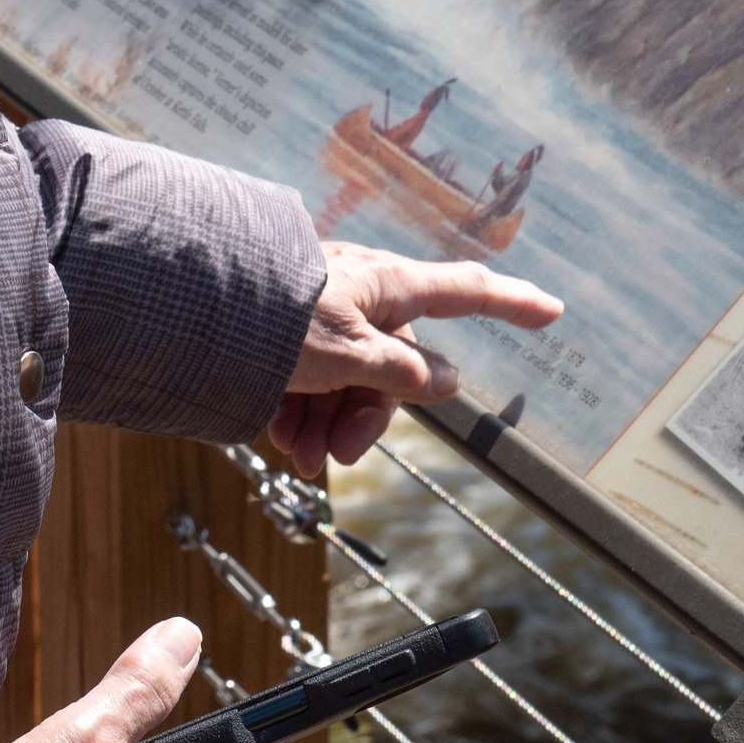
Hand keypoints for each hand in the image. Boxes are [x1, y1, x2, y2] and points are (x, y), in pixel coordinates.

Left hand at [270, 242, 562, 474]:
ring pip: (350, 380)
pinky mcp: (288, 332)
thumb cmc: (273, 317)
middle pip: (396, 365)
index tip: (553, 310)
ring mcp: (324, 314)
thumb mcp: (348, 355)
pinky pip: (314, 378)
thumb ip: (402, 372)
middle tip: (338, 456)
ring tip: (298, 455)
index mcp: (387, 286)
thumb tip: (448, 381)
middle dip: (367, 417)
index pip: (466, 292)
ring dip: (330, 424)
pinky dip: (302, 411)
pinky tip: (279, 437)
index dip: (512, 304)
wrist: (191, 304)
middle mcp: (361, 296)